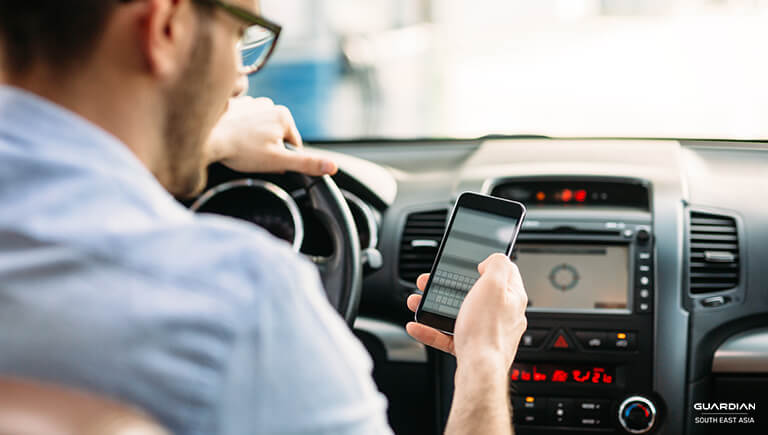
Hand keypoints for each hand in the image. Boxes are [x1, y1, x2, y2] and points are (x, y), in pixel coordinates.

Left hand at [206, 96, 337, 175]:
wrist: (207, 139)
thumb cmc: (241, 151)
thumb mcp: (279, 161)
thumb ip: (307, 164)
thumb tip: (332, 167)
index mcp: (284, 116)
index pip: (293, 145)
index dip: (281, 158)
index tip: (266, 160)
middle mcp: (269, 104)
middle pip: (276, 137)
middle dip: (268, 149)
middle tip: (252, 156)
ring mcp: (251, 103)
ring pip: (261, 131)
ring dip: (254, 141)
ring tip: (241, 148)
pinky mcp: (234, 106)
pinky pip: (245, 124)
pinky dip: (240, 132)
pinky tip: (232, 140)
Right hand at [406, 253, 527, 368]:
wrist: (478, 371)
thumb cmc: (487, 331)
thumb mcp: (494, 284)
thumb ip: (497, 264)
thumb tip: (492, 260)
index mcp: (512, 297)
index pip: (505, 272)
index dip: (485, 263)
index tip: (468, 262)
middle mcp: (503, 314)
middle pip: (474, 292)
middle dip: (448, 285)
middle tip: (431, 282)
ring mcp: (487, 332)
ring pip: (458, 313)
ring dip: (435, 305)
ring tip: (418, 302)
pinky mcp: (472, 347)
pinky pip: (449, 334)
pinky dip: (432, 329)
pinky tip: (418, 326)